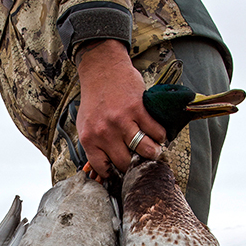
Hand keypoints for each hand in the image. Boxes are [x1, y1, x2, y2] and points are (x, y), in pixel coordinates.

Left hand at [75, 40, 165, 177]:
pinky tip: (158, 135)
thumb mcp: (85, 126)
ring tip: (154, 151)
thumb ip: (93, 147)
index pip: (103, 168)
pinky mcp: (138, 109)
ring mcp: (122, 121)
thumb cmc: (94, 101)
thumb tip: (102, 171)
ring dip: (153, 153)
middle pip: (125, 162)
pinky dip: (160, 136)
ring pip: (145, 150)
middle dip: (135, 166)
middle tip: (141, 163)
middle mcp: (105, 132)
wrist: (102, 70)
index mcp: (89, 139)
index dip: (114, 174)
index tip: (122, 174)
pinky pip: (155, 131)